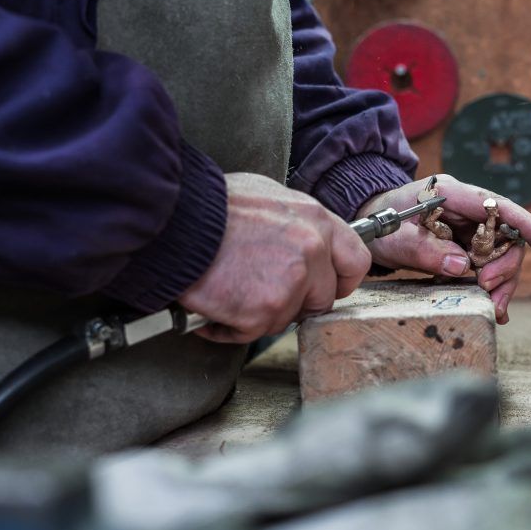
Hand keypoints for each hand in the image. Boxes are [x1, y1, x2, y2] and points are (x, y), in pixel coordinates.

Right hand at [180, 173, 371, 342]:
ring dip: (258, 313)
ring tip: (229, 290)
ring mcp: (291, 283)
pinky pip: (252, 332)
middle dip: (294, 302)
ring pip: (285, 318)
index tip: (324, 287)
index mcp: (315, 220)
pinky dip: (230, 326)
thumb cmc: (211, 206)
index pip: (355, 261)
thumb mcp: (267, 197)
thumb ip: (295, 223)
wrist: (175, 220)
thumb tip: (299, 242)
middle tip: (260, 291)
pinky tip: (214, 304)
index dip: (339, 280)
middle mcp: (311, 250)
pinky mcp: (264, 310)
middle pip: (322, 298)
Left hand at [356, 175, 530, 323]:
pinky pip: (487, 264)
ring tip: (494, 307)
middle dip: (505, 265)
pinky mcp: (466, 245)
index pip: (496, 205)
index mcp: (452, 194)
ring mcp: (468, 227)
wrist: (370, 223)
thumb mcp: (394, 237)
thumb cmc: (380, 222)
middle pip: (505, 234)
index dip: (525, 224)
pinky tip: (492, 306)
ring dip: (502, 281)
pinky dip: (491, 286)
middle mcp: (466, 209)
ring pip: (500, 253)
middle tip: (489, 289)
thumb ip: (424, 250)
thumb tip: (461, 267)